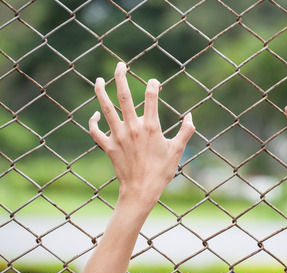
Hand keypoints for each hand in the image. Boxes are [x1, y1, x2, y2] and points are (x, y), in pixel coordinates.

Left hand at [89, 62, 194, 209]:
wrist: (141, 191)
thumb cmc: (161, 172)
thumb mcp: (178, 151)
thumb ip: (186, 131)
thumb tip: (190, 116)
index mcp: (151, 127)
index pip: (151, 97)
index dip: (153, 85)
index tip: (154, 82)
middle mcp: (133, 128)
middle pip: (124, 96)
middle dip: (120, 77)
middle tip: (120, 65)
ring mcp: (118, 136)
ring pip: (106, 109)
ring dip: (101, 92)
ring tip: (98, 80)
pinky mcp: (108, 146)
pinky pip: (96, 131)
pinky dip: (93, 121)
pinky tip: (95, 114)